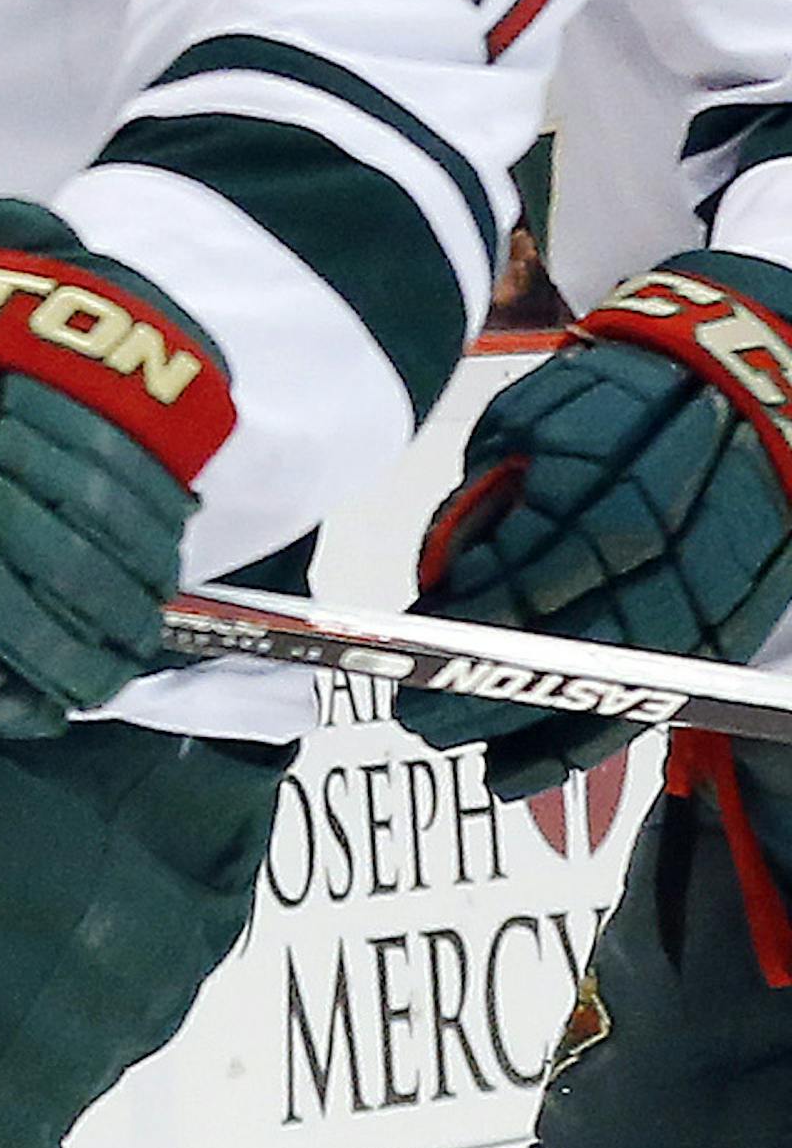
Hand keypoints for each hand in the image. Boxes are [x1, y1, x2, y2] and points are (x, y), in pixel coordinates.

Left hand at [397, 261, 791, 797]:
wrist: (738, 382)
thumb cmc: (616, 400)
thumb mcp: (529, 423)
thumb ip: (486, 502)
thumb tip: (443, 580)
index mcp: (599, 496)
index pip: (517, 582)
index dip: (460, 624)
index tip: (408, 644)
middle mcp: (656, 557)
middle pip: (560, 647)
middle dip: (484, 689)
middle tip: (419, 713)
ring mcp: (701, 599)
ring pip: (610, 690)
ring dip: (533, 731)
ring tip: (469, 752)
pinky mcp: (726, 628)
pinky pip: (651, 702)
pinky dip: (590, 740)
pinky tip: (530, 764)